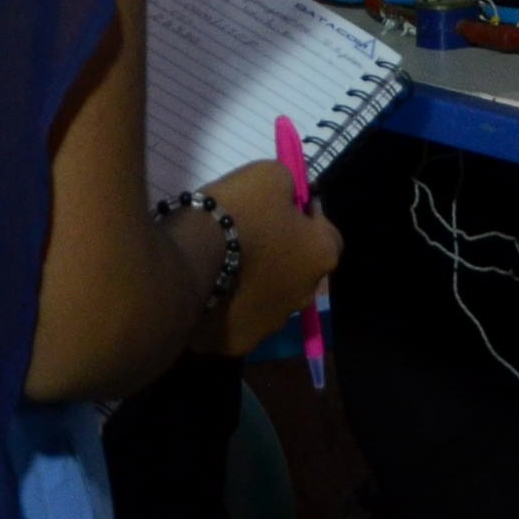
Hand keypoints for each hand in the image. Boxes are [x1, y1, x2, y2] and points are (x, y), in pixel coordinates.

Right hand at [189, 158, 342, 354]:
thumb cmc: (238, 213)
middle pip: (299, 271)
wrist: (190, 258)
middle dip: (283, 255)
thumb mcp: (270, 176)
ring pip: (269, 299)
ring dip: (256, 284)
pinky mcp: (237, 342)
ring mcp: (270, 324)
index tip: (286, 207)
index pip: (329, 235)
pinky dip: (229, 306)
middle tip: (253, 235)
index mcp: (320, 257)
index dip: (309, 219)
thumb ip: (287, 187)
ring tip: (225, 263)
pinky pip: (238, 319)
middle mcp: (304, 297)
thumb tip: (286, 197)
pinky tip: (210, 287)